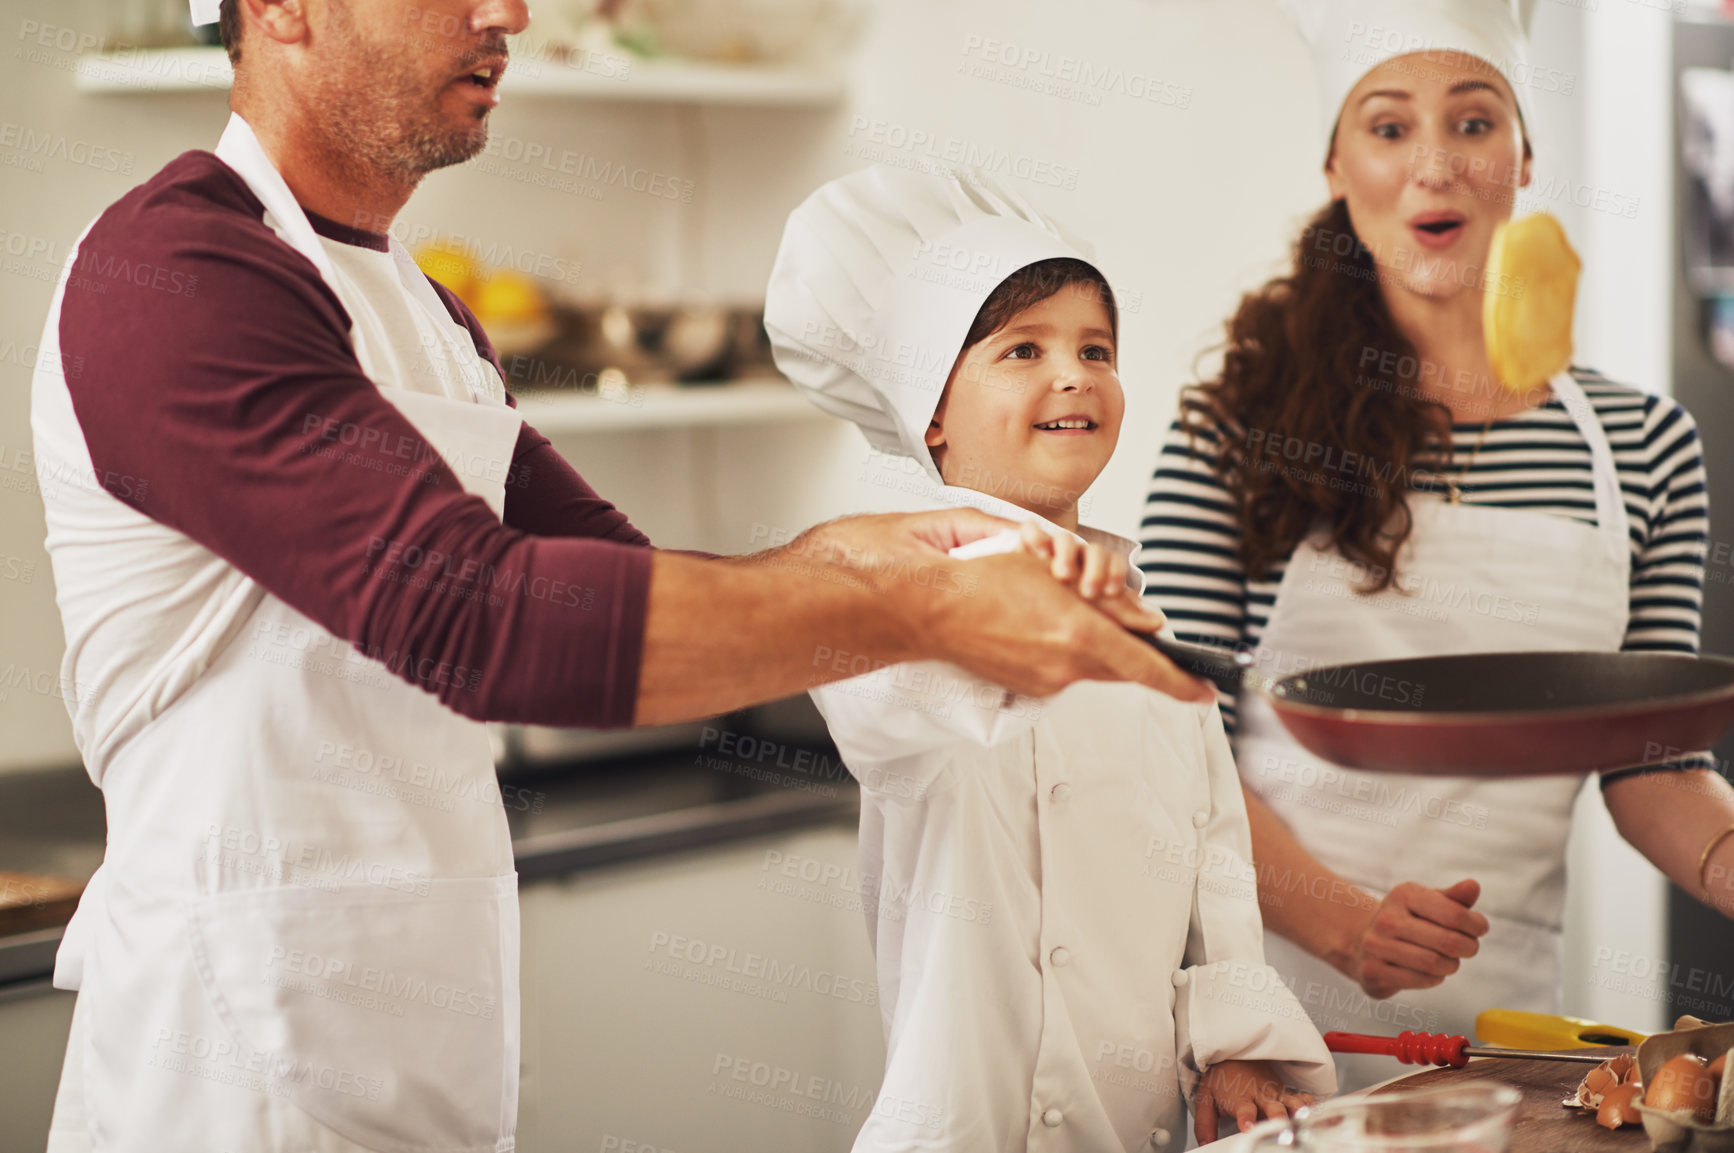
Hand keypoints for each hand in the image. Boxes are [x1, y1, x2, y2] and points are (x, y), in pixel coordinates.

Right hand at [803, 514, 1207, 701]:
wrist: (922, 606)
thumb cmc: (978, 576)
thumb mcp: (1053, 573)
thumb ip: (1108, 602)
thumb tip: (1145, 620)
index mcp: (1078, 638)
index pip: (1147, 669)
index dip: (1182, 683)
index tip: (1205, 690)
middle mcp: (1064, 669)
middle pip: (1121, 667)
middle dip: (1133, 649)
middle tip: (1137, 627)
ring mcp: (1043, 682)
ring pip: (1091, 665)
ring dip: (1091, 643)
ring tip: (1063, 608)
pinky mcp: (1023, 686)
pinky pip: (1062, 670)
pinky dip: (1062, 649)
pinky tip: (1037, 624)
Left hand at [1193, 1059, 1313, 1144]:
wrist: (1233, 1054)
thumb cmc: (1221, 1078)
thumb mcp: (1206, 1099)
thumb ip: (1205, 1124)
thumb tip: (1205, 1145)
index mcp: (1240, 1098)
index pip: (1243, 1109)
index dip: (1246, 1118)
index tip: (1248, 1126)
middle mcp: (1260, 1096)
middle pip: (1273, 1108)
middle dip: (1279, 1120)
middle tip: (1283, 1131)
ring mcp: (1276, 1094)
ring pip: (1292, 1103)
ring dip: (1299, 1113)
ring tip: (1306, 1122)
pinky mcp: (1286, 1093)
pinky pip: (1302, 1098)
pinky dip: (1311, 1105)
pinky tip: (1318, 1113)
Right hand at [1342, 879, 1489, 998]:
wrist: (1365, 941)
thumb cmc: (1410, 920)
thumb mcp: (1430, 903)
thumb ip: (1455, 898)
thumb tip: (1473, 885)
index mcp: (1403, 895)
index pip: (1455, 914)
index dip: (1476, 925)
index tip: (1479, 929)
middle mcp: (1386, 918)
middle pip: (1448, 942)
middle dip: (1468, 948)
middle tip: (1468, 948)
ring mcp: (1376, 945)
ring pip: (1435, 964)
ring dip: (1451, 965)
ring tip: (1449, 960)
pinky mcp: (1372, 971)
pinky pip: (1421, 980)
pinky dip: (1435, 978)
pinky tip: (1430, 971)